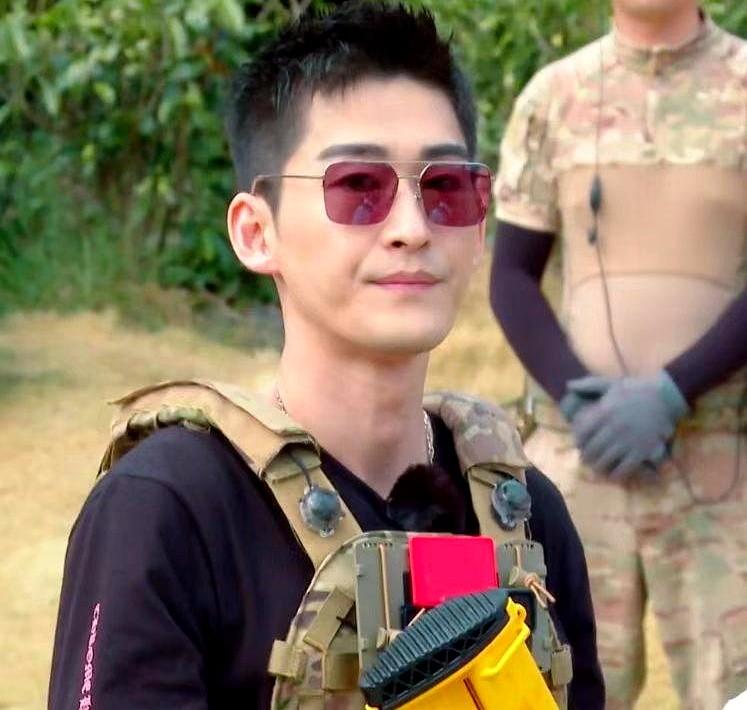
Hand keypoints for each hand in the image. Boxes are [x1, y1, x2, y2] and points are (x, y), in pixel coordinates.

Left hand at [566, 371, 687, 478]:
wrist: (665, 397)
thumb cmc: (635, 389)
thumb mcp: (610, 383)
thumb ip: (588, 385)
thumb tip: (568, 385)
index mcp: (604, 413)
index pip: (582, 433)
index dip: (577, 441)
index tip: (578, 444)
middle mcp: (613, 429)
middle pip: (592, 449)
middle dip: (586, 456)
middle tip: (586, 458)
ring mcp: (627, 441)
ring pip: (605, 461)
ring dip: (598, 466)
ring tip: (596, 467)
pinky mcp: (642, 450)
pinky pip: (625, 468)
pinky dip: (616, 474)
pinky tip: (613, 474)